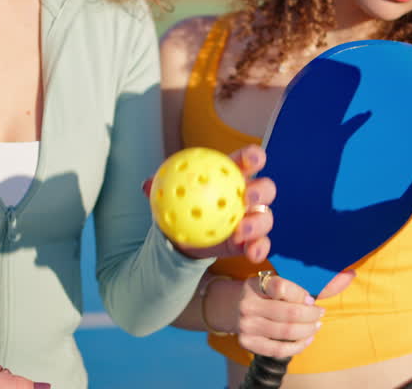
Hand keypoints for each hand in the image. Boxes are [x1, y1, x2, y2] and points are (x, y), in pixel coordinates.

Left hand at [147, 144, 276, 262]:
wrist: (184, 235)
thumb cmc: (183, 204)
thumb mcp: (172, 194)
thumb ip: (163, 188)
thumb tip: (146, 185)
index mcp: (233, 175)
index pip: (248, 160)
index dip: (254, 156)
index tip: (253, 159)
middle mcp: (248, 195)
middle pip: (265, 188)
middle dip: (262, 190)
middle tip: (248, 198)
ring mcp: (252, 219)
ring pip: (265, 217)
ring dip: (258, 223)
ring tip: (242, 231)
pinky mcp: (252, 241)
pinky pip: (261, 244)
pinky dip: (259, 248)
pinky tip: (252, 254)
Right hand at [221, 270, 353, 357]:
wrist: (234, 308)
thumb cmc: (269, 293)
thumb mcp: (284, 281)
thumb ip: (315, 281)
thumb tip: (350, 275)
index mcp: (256, 283)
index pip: (282, 286)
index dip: (302, 295)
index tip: (311, 299)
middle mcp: (248, 303)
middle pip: (289, 313)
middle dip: (312, 315)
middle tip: (320, 314)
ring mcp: (246, 325)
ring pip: (287, 332)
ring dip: (308, 330)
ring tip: (316, 325)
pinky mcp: (247, 343)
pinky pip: (278, 349)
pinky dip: (298, 346)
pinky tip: (307, 338)